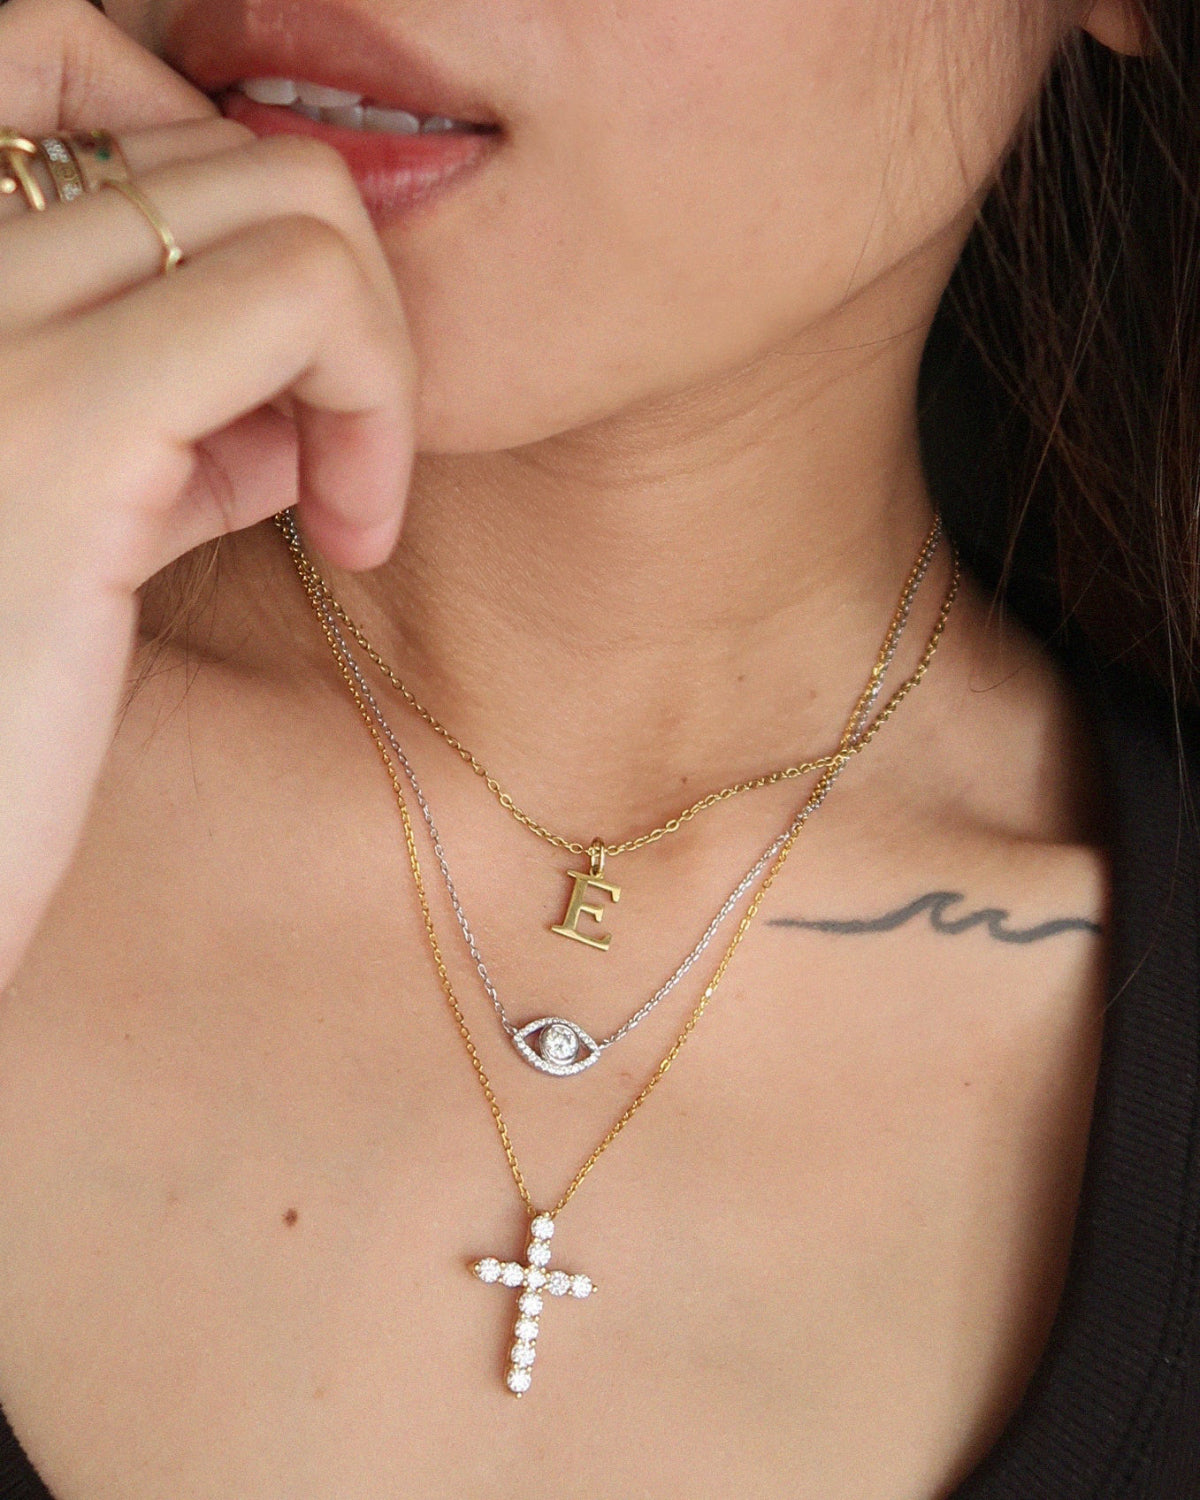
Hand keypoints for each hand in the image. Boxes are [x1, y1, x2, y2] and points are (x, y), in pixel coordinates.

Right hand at [0, 0, 415, 986]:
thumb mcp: (76, 529)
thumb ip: (159, 421)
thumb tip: (288, 385)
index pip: (64, 53)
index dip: (217, 181)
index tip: (269, 365)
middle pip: (217, 137)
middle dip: (332, 296)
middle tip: (331, 460)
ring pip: (289, 194)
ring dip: (372, 352)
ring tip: (341, 501)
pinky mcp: (55, 428)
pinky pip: (303, 299)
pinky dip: (379, 405)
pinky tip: (354, 533)